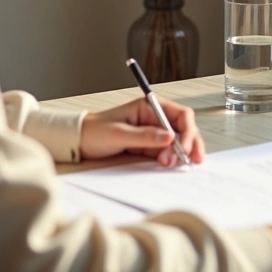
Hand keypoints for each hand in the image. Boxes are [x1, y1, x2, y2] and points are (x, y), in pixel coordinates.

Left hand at [78, 97, 204, 166]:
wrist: (78, 143)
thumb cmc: (94, 131)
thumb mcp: (118, 134)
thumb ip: (144, 136)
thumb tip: (169, 137)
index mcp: (149, 106)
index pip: (179, 114)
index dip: (187, 130)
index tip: (184, 146)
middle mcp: (154, 118)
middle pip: (183, 128)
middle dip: (189, 143)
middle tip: (193, 160)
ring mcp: (152, 133)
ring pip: (177, 142)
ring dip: (180, 153)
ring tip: (175, 164)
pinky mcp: (148, 147)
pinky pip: (166, 152)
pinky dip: (171, 159)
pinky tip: (171, 165)